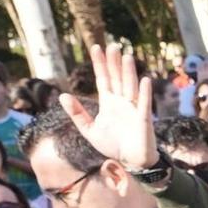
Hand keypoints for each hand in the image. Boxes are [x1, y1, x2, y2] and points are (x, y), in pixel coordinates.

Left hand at [59, 43, 158, 171]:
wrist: (131, 162)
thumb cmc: (112, 145)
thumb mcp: (89, 130)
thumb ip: (77, 113)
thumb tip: (63, 95)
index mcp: (109, 102)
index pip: (103, 79)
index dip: (100, 64)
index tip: (96, 47)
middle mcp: (122, 102)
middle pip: (117, 78)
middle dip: (114, 62)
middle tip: (112, 45)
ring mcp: (133, 109)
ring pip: (130, 86)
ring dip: (129, 72)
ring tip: (127, 56)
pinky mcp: (143, 119)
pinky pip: (144, 104)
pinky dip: (144, 93)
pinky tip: (144, 80)